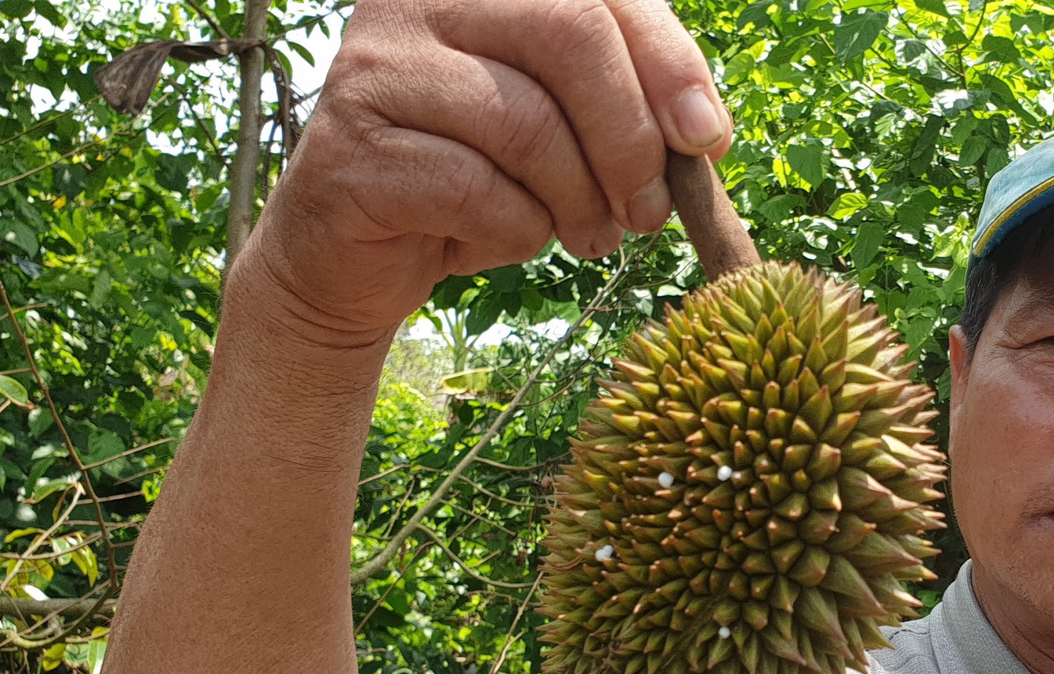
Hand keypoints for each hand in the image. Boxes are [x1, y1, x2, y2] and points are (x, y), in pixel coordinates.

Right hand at [236, 0, 732, 341]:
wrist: (358, 259)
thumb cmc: (477, 185)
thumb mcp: (564, 131)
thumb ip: (626, 106)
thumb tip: (702, 132)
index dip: (670, 62)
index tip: (705, 140)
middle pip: (570, 34)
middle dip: (631, 137)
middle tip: (647, 211)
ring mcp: (374, 67)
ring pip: (528, 122)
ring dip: (581, 199)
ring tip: (589, 236)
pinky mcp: (348, 148)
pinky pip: (476, 190)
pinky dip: (519, 231)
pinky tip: (514, 238)